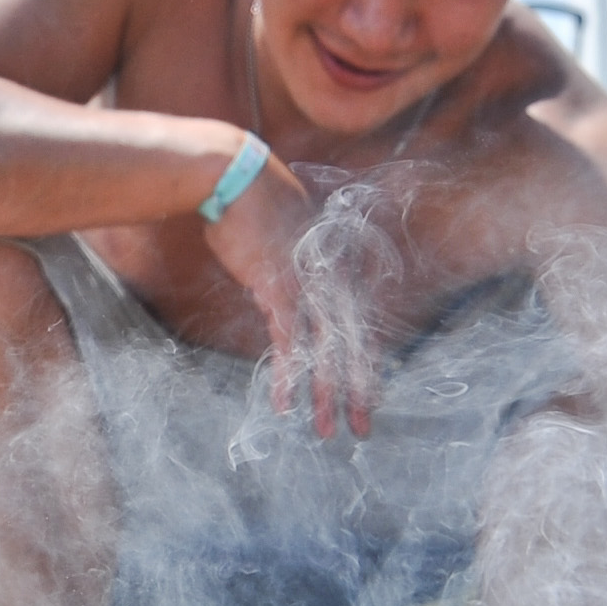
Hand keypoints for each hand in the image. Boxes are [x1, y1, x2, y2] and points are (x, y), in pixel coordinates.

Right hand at [202, 149, 375, 437]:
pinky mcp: (279, 290)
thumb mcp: (285, 234)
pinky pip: (288, 344)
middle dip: (359, 391)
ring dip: (326, 395)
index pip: (359, 323)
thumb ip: (293, 263)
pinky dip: (289, 376)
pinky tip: (287, 405)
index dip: (365, 361)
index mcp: (336, 265)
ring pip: (326, 352)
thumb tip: (279, 285)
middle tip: (365, 427)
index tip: (370, 392)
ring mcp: (308, 285)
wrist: (236, 175)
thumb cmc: (254, 199)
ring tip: (330, 430)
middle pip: (352, 345)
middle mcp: (331, 278)